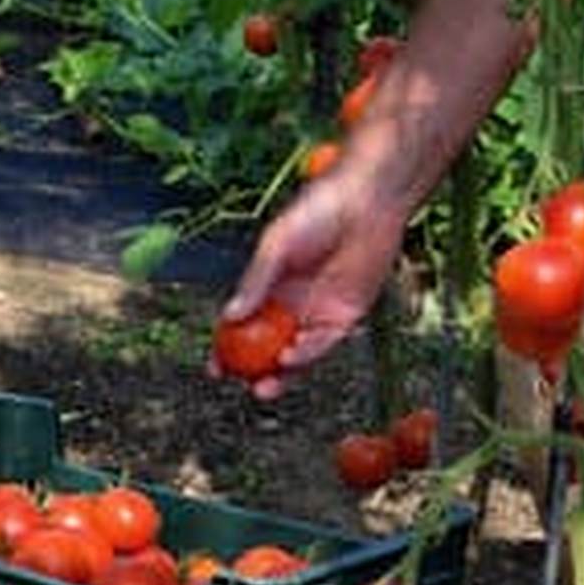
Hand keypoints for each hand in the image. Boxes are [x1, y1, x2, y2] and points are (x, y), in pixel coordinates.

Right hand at [215, 166, 408, 398]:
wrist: (368, 199)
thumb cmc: (318, 209)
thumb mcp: (276, 244)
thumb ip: (256, 281)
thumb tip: (229, 317)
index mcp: (270, 285)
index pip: (244, 325)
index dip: (228, 349)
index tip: (215, 369)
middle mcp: (293, 303)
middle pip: (269, 347)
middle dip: (255, 372)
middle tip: (242, 385)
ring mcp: (320, 311)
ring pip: (296, 353)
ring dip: (281, 373)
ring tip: (265, 384)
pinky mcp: (347, 314)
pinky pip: (323, 343)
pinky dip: (306, 355)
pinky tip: (289, 358)